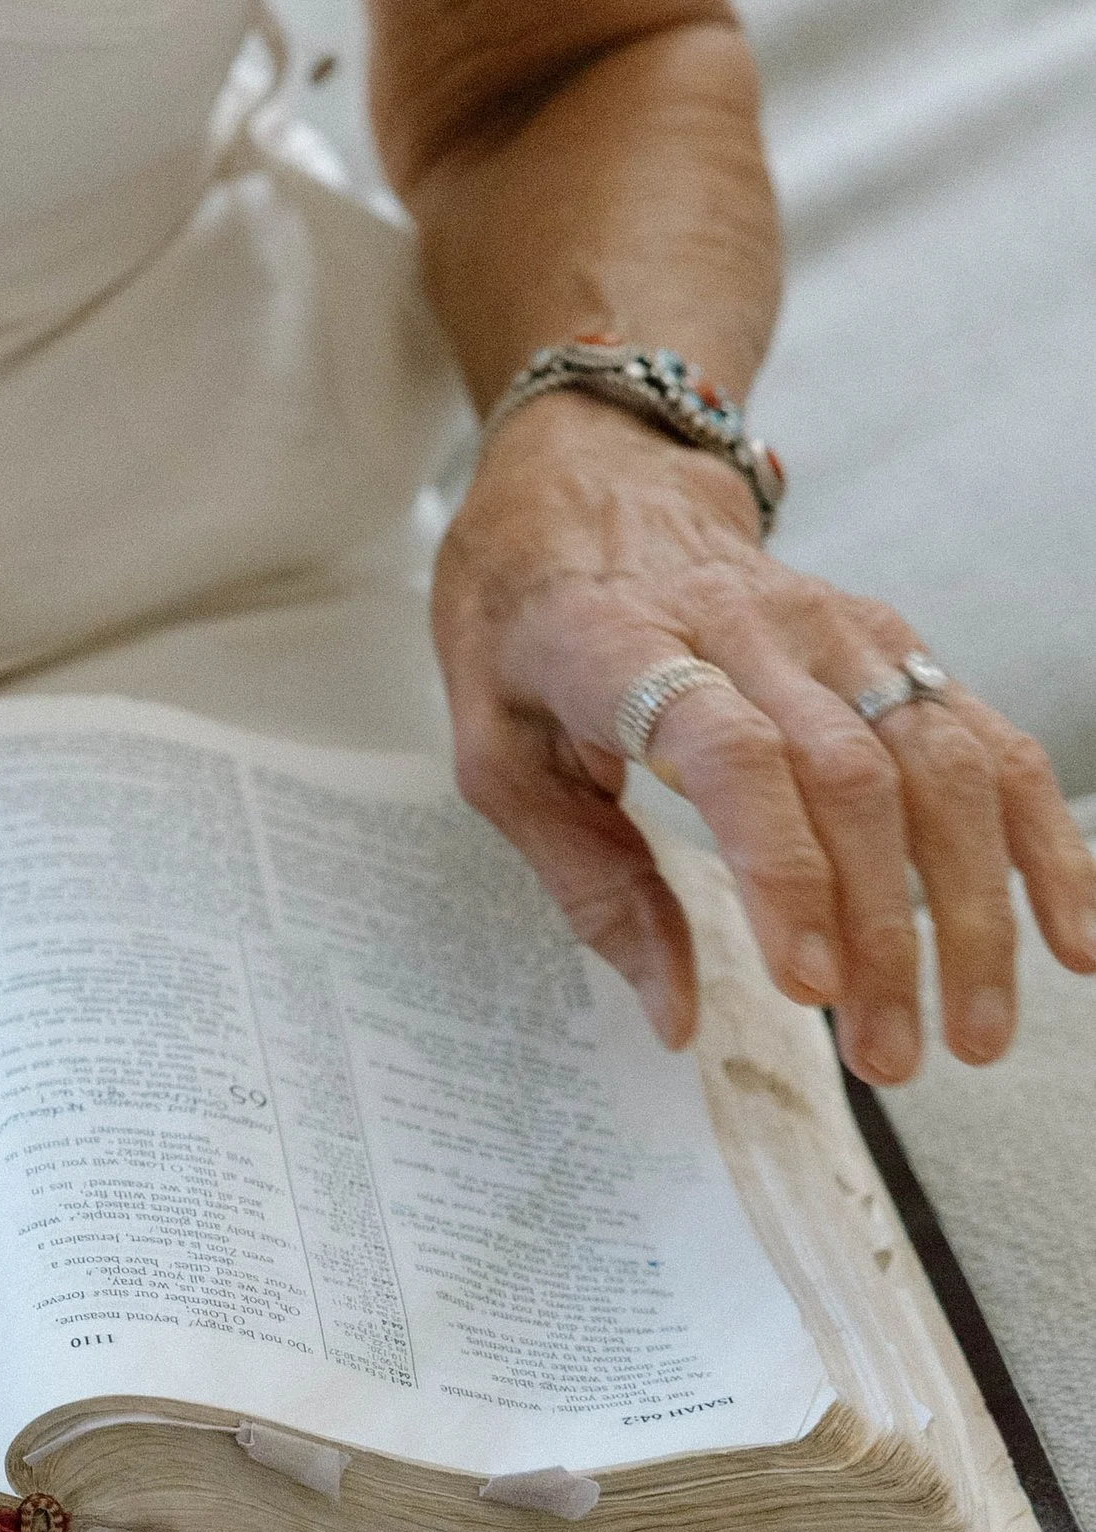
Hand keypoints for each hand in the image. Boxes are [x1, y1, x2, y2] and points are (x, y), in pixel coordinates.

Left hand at [434, 398, 1095, 1079]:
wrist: (592, 475)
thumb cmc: (527, 624)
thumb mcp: (493, 752)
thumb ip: (587, 884)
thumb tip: (677, 1013)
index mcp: (620, 646)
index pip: (731, 750)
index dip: (782, 866)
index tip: (808, 980)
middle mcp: (746, 629)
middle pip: (851, 778)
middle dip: (887, 932)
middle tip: (890, 1055)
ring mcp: (836, 630)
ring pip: (938, 765)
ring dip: (973, 907)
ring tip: (976, 1030)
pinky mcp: (893, 641)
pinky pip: (986, 740)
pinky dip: (1041, 840)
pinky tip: (1070, 936)